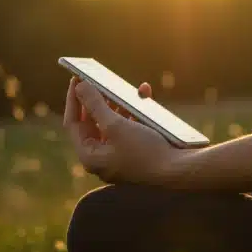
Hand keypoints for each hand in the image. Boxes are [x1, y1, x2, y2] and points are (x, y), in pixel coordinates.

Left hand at [62, 77, 186, 184]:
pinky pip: (131, 127)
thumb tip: (80, 87)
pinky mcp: (138, 152)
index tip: (77, 79)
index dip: (74, 100)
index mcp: (91, 156)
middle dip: (98, 100)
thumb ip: (95, 105)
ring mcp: (120, 155)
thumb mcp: (116, 125)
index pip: (72, 123)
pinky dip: (135, 112)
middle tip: (98, 80)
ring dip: (118, 103)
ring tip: (121, 87)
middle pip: (93, 123)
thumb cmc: (144, 152)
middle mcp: (103, 158)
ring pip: (113, 123)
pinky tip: (144, 95)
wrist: (179, 171)